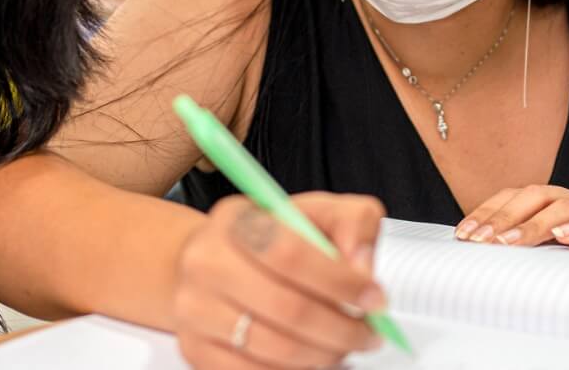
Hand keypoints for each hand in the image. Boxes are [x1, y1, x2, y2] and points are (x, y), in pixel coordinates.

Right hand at [172, 192, 385, 368]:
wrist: (211, 264)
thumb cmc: (270, 241)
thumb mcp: (314, 214)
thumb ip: (352, 223)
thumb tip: (362, 266)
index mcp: (236, 219)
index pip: (290, 253)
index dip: (340, 282)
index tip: (374, 299)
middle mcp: (205, 261)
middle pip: (287, 308)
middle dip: (342, 329)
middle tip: (368, 333)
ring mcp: (194, 308)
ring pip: (275, 349)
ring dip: (323, 355)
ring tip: (343, 345)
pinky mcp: (194, 349)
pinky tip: (312, 358)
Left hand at [455, 185, 568, 254]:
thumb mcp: (539, 258)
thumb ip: (513, 250)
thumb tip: (471, 254)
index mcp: (549, 202)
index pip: (513, 196)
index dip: (487, 212)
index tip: (463, 234)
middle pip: (536, 195)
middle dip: (505, 217)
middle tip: (482, 241)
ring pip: (566, 205)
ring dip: (536, 224)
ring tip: (512, 242)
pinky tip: (564, 237)